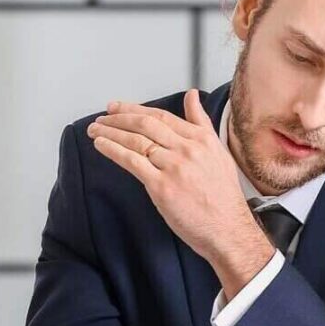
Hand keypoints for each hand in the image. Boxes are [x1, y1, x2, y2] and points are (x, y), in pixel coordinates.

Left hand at [87, 89, 273, 298]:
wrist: (228, 229)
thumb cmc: (224, 197)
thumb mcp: (218, 152)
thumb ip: (202, 123)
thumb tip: (192, 96)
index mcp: (201, 140)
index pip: (162, 116)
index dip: (135, 109)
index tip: (118, 107)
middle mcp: (188, 149)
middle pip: (146, 124)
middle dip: (118, 117)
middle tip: (102, 117)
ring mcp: (174, 167)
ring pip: (136, 140)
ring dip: (110, 132)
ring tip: (96, 130)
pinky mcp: (162, 186)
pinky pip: (131, 161)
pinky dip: (113, 150)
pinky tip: (101, 145)